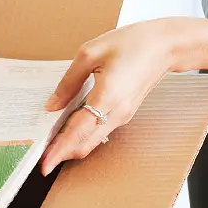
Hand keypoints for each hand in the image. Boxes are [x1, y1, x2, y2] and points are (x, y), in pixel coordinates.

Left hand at [40, 17, 207, 174]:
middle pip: (85, 144)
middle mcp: (117, 113)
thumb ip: (68, 81)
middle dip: (62, 153)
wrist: (165, 46)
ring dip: (72, 145)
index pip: (78, 132)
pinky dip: (83, 135)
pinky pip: (100, 131)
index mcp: (107, 97)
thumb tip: (52, 105)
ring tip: (51, 143)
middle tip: (41, 156)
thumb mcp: (90, 53)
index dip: (59, 150)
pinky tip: (69, 129)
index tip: (44, 164)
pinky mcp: (124, 113)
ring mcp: (122, 115)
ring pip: (92, 141)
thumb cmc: (131, 43)